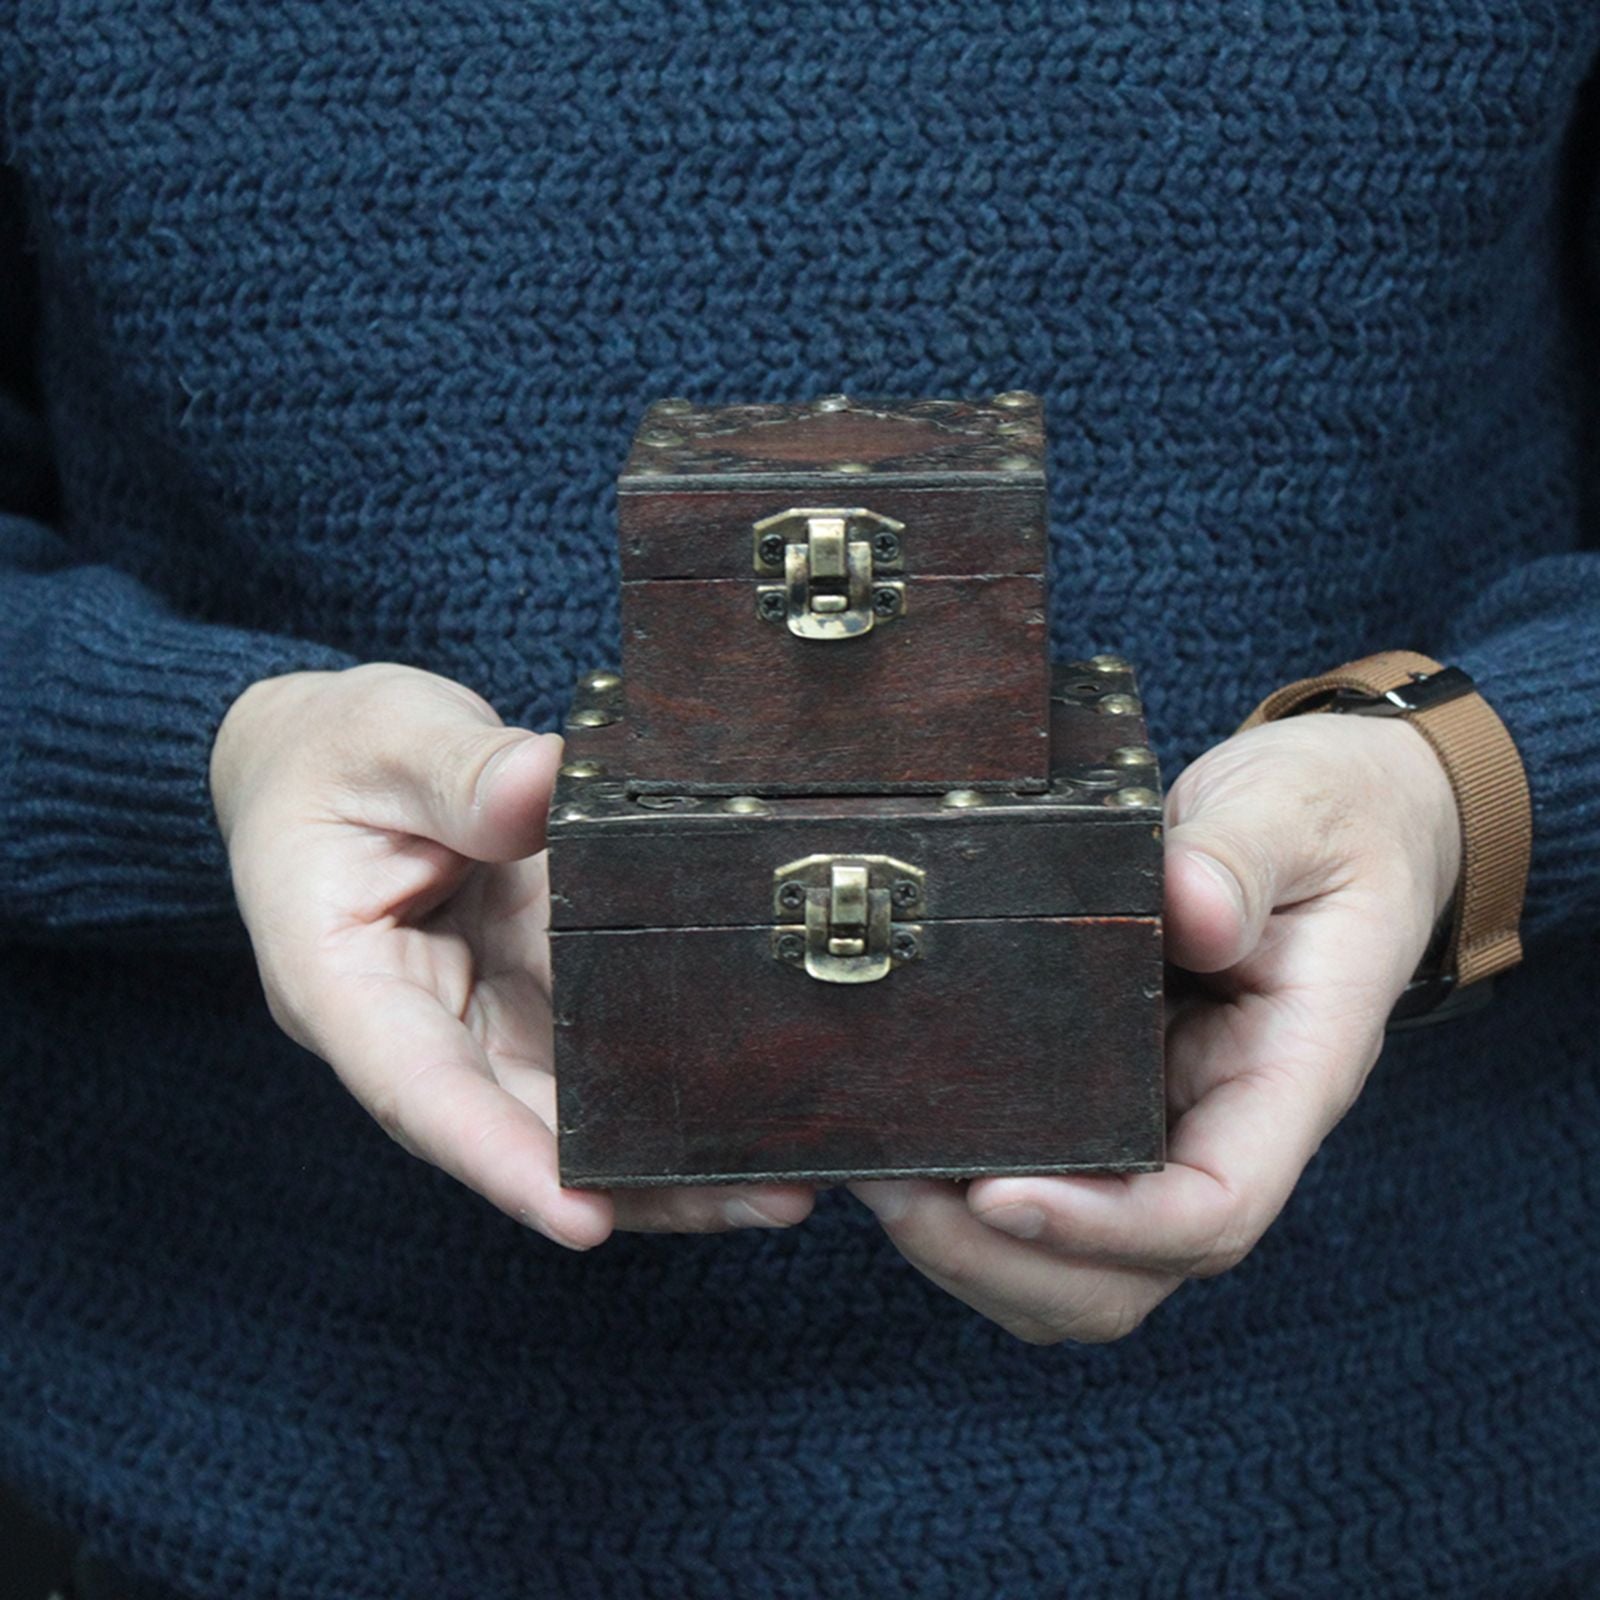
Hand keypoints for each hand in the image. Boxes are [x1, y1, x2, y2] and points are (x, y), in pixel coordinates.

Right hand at [210, 663, 814, 1249]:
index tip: (585, 1220)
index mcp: (344, 985)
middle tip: (761, 1206)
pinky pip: (602, 1061)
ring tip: (789, 1187)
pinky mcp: (538, 995)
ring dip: (672, 1162)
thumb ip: (455, 771)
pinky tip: (759, 1114)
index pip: (420, 1090)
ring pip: (574, 1117)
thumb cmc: (335, 755)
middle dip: (631, 1185)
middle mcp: (419, 1028)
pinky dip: (671, 1093)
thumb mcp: (381, 740)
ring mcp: (486, 1018)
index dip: (501, 1159)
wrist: (328, 760)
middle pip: (520, 1132)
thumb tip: (540, 787)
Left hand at [851, 713, 1460, 1342]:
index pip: (1214, 1208)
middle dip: (1002, 1260)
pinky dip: (959, 1208)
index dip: (1107, 1228)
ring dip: (968, 1251)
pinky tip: (890, 1145)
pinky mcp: (1106, 1105)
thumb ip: (1243, 856)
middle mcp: (1222, 1128)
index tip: (997, 1194)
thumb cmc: (1320, 821)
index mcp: (1288, 1076)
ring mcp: (1161, 1127)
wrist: (1328, 823)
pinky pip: (1041, 1198)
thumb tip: (1188, 906)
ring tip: (872, 1172)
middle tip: (892, 1188)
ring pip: (1074, 1268)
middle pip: (1127, 1275)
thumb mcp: (1292, 813)